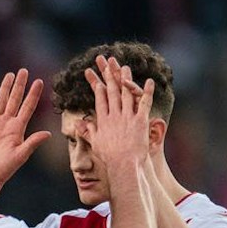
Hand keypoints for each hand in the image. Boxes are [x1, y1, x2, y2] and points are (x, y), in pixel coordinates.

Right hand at [0, 69, 51, 196]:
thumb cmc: (4, 169)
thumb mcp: (20, 156)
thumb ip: (32, 143)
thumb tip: (48, 133)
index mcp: (17, 128)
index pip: (27, 106)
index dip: (33, 94)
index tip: (39, 81)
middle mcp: (6, 123)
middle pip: (14, 99)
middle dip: (19, 85)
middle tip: (24, 70)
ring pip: (0, 101)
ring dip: (4, 88)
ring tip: (10, 75)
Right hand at [85, 56, 154, 171]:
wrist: (123, 164)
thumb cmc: (109, 156)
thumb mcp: (95, 143)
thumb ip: (87, 130)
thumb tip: (77, 122)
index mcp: (103, 120)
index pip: (99, 98)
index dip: (97, 84)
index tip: (94, 75)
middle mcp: (114, 115)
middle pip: (111, 91)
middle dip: (109, 75)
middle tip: (107, 62)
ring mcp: (127, 117)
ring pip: (126, 93)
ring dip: (126, 78)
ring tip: (125, 66)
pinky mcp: (140, 120)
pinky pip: (144, 102)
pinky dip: (147, 91)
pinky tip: (149, 80)